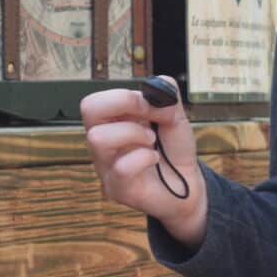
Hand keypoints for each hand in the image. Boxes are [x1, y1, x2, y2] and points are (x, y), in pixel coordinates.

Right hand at [82, 78, 207, 245]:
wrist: (187, 186)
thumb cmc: (173, 150)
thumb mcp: (175, 117)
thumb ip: (168, 97)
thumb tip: (156, 86)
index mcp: (110, 123)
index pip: (94, 100)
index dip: (121, 96)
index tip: (147, 104)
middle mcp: (102, 143)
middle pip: (88, 109)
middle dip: (124, 105)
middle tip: (148, 119)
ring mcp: (105, 167)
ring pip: (98, 138)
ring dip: (134, 133)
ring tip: (151, 141)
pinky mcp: (117, 189)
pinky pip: (121, 168)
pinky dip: (145, 157)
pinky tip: (154, 159)